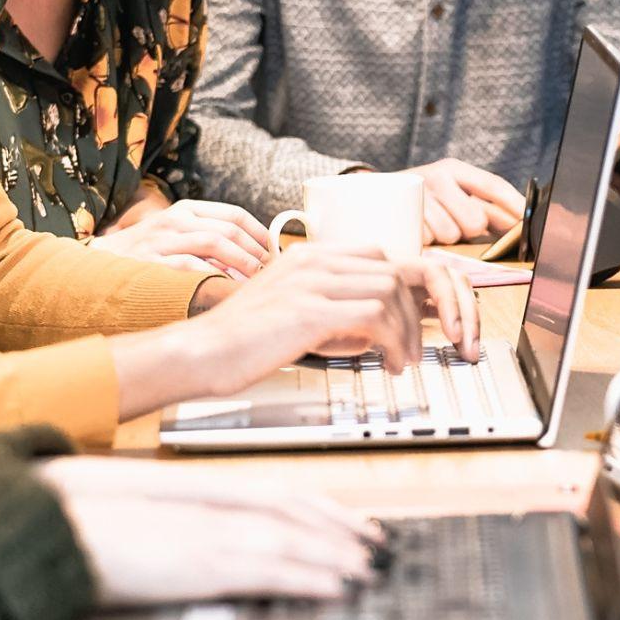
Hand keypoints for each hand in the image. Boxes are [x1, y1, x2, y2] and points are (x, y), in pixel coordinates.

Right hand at [35, 455, 380, 605]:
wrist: (43, 526)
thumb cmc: (80, 524)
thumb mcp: (139, 521)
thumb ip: (180, 528)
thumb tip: (211, 548)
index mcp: (196, 494)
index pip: (275, 491)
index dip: (319, 505)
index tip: (349, 520)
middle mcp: (208, 506)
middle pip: (293, 509)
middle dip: (340, 528)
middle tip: (377, 545)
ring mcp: (205, 532)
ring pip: (290, 538)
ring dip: (335, 554)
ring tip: (368, 569)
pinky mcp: (197, 562)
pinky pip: (267, 568)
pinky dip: (307, 576)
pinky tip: (334, 586)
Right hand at [92, 198, 273, 276]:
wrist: (95, 266)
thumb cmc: (144, 254)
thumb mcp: (175, 234)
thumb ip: (207, 239)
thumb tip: (251, 257)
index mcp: (185, 210)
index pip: (234, 214)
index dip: (260, 232)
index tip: (274, 250)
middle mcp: (176, 220)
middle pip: (229, 229)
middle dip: (256, 251)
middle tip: (269, 270)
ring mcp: (163, 240)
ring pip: (216, 243)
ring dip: (242, 262)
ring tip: (255, 279)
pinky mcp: (152, 262)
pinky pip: (193, 266)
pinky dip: (214, 276)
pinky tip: (227, 288)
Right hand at [189, 244, 475, 390]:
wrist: (198, 354)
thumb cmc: (241, 342)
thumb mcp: (293, 314)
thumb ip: (333, 311)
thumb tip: (376, 329)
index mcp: (309, 255)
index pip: (380, 256)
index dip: (409, 287)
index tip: (421, 317)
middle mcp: (313, 260)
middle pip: (395, 269)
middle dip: (420, 308)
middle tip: (421, 343)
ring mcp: (311, 282)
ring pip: (391, 290)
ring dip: (409, 330)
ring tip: (405, 361)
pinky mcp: (309, 310)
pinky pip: (376, 315)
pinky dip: (395, 341)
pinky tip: (390, 363)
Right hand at [402, 159, 525, 245]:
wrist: (369, 195)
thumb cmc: (421, 199)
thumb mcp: (451, 192)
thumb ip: (485, 206)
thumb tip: (520, 222)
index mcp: (454, 168)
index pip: (492, 185)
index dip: (514, 205)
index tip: (529, 222)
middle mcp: (436, 177)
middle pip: (475, 220)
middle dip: (469, 230)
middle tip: (454, 224)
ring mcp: (418, 197)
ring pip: (451, 234)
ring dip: (445, 237)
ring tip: (431, 226)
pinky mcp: (402, 217)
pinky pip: (429, 241)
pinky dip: (426, 241)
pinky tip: (418, 230)